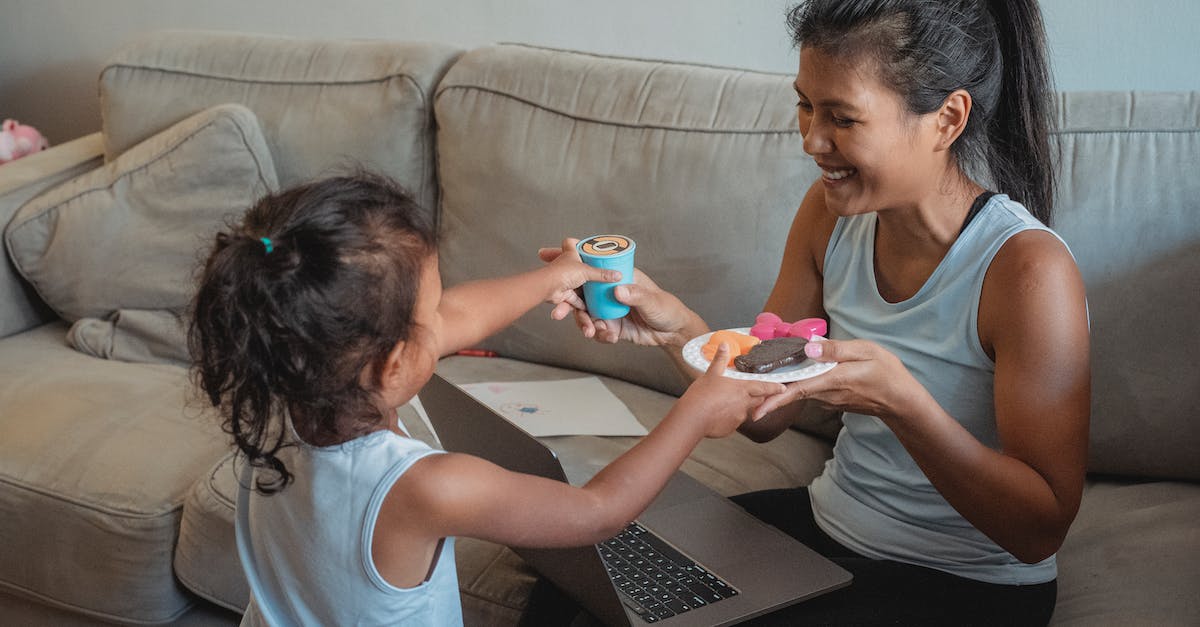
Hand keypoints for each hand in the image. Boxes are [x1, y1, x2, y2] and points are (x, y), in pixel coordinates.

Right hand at [538, 246, 703, 346]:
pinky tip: (609, 338)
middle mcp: (607, 290)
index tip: (546, 254)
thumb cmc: (667, 308)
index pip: (588, 263)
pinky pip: (595, 329)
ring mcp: (606, 308)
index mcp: (616, 275)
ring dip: (582, 323)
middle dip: (565, 301)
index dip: (567, 258)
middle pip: (578, 290)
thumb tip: (618, 291)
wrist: (672, 334)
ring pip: (583, 313)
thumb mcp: (653, 300)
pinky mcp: (609, 325)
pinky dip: (599, 335)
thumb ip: (636, 295)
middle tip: (557, 311)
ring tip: (590, 332)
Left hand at [540, 238, 622, 313]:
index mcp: (570, 254)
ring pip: (578, 284)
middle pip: (578, 266)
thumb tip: (617, 275)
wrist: (548, 288)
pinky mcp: (565, 293)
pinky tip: (591, 305)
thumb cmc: (561, 273)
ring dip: (586, 290)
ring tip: (598, 292)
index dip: (576, 242)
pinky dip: (582, 302)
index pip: (571, 242)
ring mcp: (565, 280)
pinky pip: (575, 298)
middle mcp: (566, 266)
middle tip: (599, 273)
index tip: (584, 244)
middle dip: (587, 271)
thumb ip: (602, 274)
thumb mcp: (587, 271)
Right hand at [675, 343, 786, 437]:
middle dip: (758, 397)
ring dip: (741, 407)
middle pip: (758, 400)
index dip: (774, 387)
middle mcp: (744, 404)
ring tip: (727, 403)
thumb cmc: (702, 395)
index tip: (783, 388)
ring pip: (745, 412)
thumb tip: (724, 345)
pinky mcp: (729, 429)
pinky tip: (718, 414)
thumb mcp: (711, 374)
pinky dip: (729, 418)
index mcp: (742, 389)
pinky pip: (733, 422)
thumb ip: (720, 360)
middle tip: (755, 394)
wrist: (693, 418)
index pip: (764, 388)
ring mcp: (738, 418)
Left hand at [752, 338, 919, 421]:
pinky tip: (792, 373)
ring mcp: (829, 399)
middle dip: (770, 391)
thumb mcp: (865, 352)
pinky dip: (799, 385)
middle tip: (747, 386)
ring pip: (801, 391)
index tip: (756, 409)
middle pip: (793, 392)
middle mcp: (826, 394)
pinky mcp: (832, 399)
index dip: (774, 400)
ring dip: (783, 387)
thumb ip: (836, 350)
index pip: (797, 391)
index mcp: (832, 380)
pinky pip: (810, 391)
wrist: (901, 399)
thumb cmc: (887, 372)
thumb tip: (810, 347)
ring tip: (763, 375)